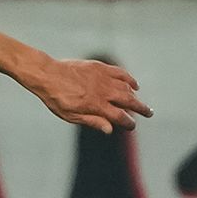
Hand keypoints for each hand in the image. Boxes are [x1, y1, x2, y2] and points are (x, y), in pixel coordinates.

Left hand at [29, 59, 151, 133]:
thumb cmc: (56, 98)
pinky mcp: (100, 67)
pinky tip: (134, 85)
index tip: (132, 126)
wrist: (47, 75)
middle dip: (141, 108)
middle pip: (129, 101)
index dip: (128, 123)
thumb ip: (92, 121)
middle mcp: (103, 92)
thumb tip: (110, 130)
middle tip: (149, 113)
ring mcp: (103, 78)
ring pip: (126, 87)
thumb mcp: (70, 115)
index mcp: (96, 106)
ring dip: (135, 96)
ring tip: (139, 102)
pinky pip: (120, 73)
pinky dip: (129, 79)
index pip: (119, 116)